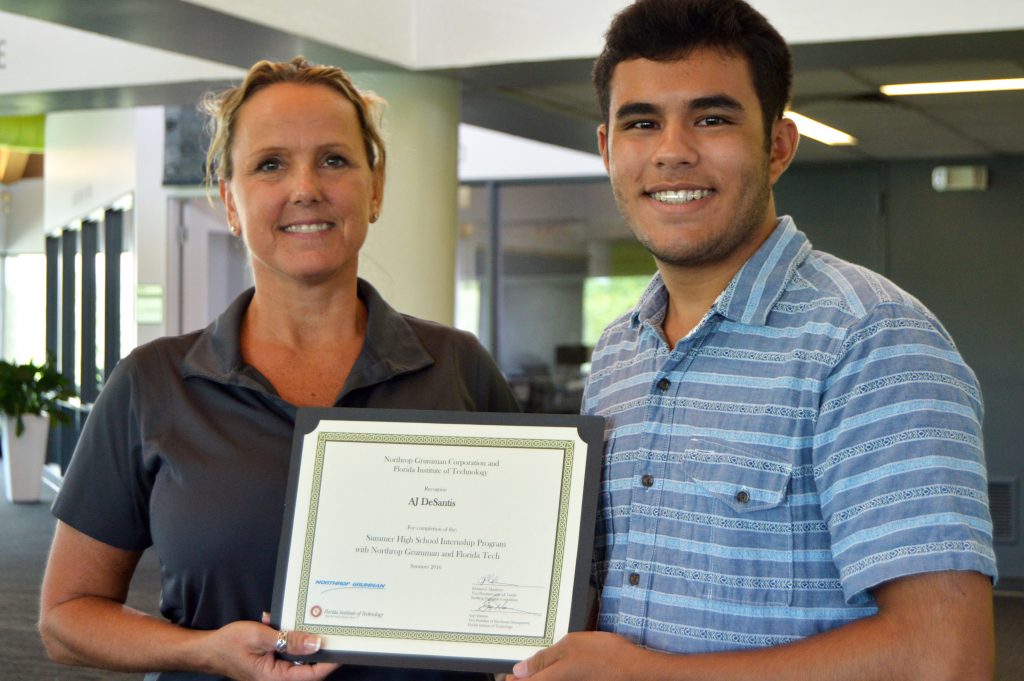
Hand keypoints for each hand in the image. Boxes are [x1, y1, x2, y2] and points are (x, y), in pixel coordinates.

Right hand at [197, 618, 339, 680]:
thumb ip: (289, 640)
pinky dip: (285, 636)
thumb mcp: (260, 637)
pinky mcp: (272, 664)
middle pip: (308, 666)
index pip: (312, 674)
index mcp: (275, 678)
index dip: (329, 661)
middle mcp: (277, 679)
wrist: (207, 649)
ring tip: (298, 620)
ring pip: (298, 657)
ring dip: (298, 639)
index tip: (343, 648)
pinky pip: (287, 652)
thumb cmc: (228, 644)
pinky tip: (274, 620)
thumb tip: (316, 643)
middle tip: (330, 629)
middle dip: (317, 647)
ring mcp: (274, 672)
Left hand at [511, 631, 649, 680]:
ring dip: (543, 675)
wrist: (636, 671)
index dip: (513, 679)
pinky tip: (562, 668)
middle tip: (525, 669)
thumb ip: (543, 659)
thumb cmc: (606, 656)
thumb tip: (520, 670)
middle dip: (527, 678)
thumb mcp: (570, 645)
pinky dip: (557, 675)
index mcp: (551, 680)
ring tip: (544, 664)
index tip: (510, 674)